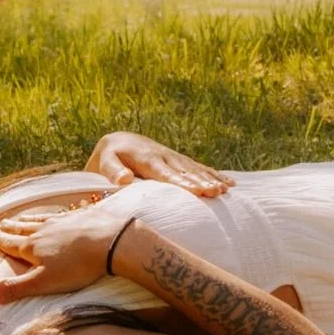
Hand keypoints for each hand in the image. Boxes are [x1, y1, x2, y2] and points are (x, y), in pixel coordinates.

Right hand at [0, 202, 140, 303]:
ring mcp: (64, 220)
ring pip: (41, 219)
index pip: (11, 243)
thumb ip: (14, 289)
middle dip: (11, 227)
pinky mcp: (82, 216)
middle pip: (23, 228)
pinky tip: (59, 212)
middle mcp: (44, 230)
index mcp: (33, 247)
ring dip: (29, 219)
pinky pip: (64, 212)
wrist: (110, 243)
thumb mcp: (42, 283)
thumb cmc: (76, 267)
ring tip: (21, 217)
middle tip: (2, 224)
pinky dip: (56, 212)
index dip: (1, 241)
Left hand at [85, 131, 231, 195]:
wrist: (119, 141)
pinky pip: (199, 168)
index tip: (197, 190)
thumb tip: (124, 179)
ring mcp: (174, 158)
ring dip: (211, 179)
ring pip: (195, 170)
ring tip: (226, 190)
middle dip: (202, 182)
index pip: (167, 174)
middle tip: (217, 192)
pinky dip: (214, 175)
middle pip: (186, 172)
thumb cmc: (109, 157)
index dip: (182, 182)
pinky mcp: (179, 161)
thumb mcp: (104, 162)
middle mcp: (164, 157)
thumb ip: (112, 171)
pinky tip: (229, 184)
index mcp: (147, 160)